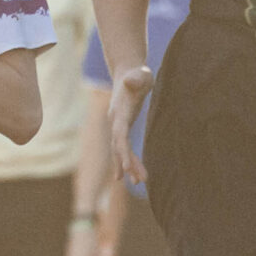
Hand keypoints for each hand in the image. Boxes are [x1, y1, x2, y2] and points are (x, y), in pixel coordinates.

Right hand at [107, 67, 153, 188]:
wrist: (128, 72)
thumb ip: (136, 78)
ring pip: (120, 150)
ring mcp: (117, 126)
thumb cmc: (137, 74)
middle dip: (128, 164)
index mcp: (119, 112)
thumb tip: (130, 80)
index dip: (122, 151)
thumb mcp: (140, 74)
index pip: (119, 135)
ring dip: (128, 166)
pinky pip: (124, 147)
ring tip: (138, 182)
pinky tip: (132, 174)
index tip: (126, 166)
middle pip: (119, 147)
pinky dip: (128, 160)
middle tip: (140, 180)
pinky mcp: (123, 128)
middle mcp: (115, 121)